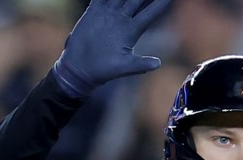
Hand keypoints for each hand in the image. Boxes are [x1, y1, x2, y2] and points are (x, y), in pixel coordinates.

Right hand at [53, 0, 170, 98]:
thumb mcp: (123, 67)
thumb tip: (157, 64)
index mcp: (132, 30)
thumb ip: (140, 65)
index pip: (150, 13)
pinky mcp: (94, 12)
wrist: (81, 68)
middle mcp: (122, 19)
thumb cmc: (104, 70)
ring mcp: (108, 14)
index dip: (161, 3)